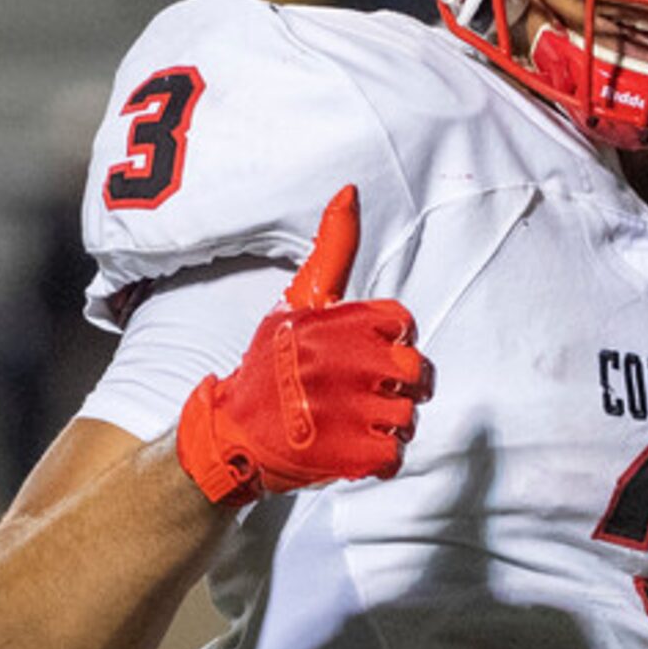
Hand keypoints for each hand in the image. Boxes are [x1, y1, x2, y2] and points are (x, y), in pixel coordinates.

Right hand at [175, 186, 431, 506]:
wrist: (232, 435)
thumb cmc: (270, 365)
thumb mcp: (297, 303)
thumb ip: (331, 251)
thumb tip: (349, 191)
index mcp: (336, 324)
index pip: (401, 324)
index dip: (389, 342)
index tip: (365, 353)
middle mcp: (343, 364)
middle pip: (415, 371)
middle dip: (398, 385)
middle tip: (367, 392)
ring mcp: (348, 411)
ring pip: (408, 415)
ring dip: (387, 422)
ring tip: (352, 421)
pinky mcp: (349, 454)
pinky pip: (394, 454)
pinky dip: (378, 456)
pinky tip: (351, 446)